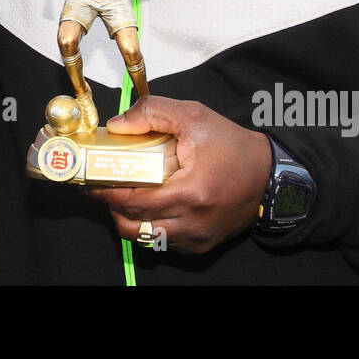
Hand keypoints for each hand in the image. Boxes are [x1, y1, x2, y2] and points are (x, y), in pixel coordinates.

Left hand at [89, 96, 272, 253]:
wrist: (269, 173)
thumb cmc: (232, 145)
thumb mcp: (194, 117)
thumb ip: (153, 113)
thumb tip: (117, 125)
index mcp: (190, 192)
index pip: (134, 201)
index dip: (106, 193)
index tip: (90, 181)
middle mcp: (193, 222)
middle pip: (134, 225)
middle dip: (111, 207)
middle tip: (100, 188)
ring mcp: (198, 237)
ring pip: (147, 239)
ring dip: (129, 220)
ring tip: (123, 197)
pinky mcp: (202, 245)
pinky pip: (165, 243)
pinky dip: (151, 228)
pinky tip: (149, 207)